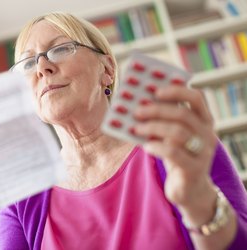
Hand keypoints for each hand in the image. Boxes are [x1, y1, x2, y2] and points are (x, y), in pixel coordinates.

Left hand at [133, 85, 217, 206]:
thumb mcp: (172, 136)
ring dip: (153, 127)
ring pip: (177, 132)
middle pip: (183, 114)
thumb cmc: (177, 156)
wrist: (188, 190)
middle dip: (157, 110)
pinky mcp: (194, 169)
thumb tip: (138, 103)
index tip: (155, 90)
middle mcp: (208, 134)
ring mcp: (203, 152)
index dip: (177, 91)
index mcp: (204, 120)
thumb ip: (163, 121)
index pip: (197, 98)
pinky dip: (156, 146)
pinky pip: (173, 152)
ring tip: (136, 128)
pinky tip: (145, 146)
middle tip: (137, 110)